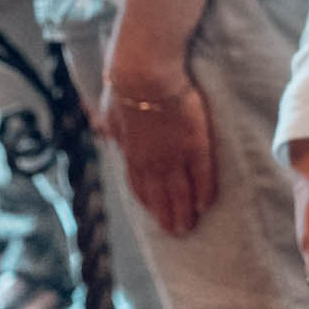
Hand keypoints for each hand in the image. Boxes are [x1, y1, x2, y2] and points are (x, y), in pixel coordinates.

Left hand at [99, 63, 217, 236]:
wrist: (145, 77)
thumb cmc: (126, 87)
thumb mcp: (110, 109)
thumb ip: (110, 125)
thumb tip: (101, 130)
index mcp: (131, 153)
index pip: (139, 185)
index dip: (148, 202)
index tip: (154, 214)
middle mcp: (151, 161)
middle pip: (160, 195)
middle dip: (167, 215)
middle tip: (177, 231)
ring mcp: (174, 155)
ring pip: (180, 192)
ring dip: (184, 212)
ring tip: (190, 226)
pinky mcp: (195, 146)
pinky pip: (202, 175)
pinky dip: (203, 192)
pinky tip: (206, 205)